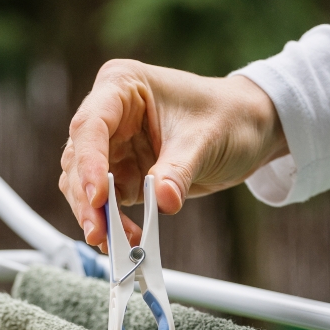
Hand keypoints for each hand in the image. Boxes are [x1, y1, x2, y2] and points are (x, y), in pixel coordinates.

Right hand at [60, 60, 286, 250]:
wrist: (250, 129)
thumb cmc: (229, 115)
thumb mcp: (206, 139)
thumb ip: (179, 170)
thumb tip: (162, 202)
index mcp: (122, 86)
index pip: (91, 125)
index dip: (89, 163)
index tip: (98, 196)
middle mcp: (109, 115)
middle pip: (79, 160)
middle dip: (87, 199)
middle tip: (99, 232)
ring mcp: (112, 147)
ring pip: (82, 185)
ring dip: (94, 216)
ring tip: (113, 243)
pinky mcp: (121, 174)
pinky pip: (104, 203)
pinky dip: (110, 223)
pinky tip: (123, 240)